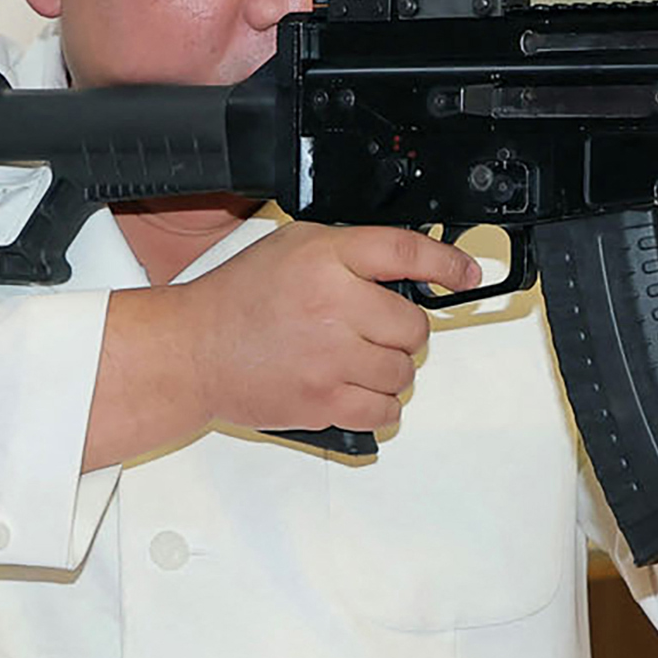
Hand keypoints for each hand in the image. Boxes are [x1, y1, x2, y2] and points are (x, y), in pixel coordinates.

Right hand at [174, 222, 480, 433]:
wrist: (193, 352)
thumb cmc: (239, 299)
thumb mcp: (295, 246)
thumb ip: (352, 253)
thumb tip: (411, 270)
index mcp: (326, 259)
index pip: (407, 253)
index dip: (446, 264)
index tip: (464, 273)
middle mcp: (333, 306)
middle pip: (414, 325)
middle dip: (401, 329)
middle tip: (371, 329)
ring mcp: (331, 359)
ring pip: (404, 371)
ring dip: (390, 368)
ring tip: (356, 359)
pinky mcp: (325, 403)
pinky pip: (385, 411)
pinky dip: (380, 404)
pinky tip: (356, 388)